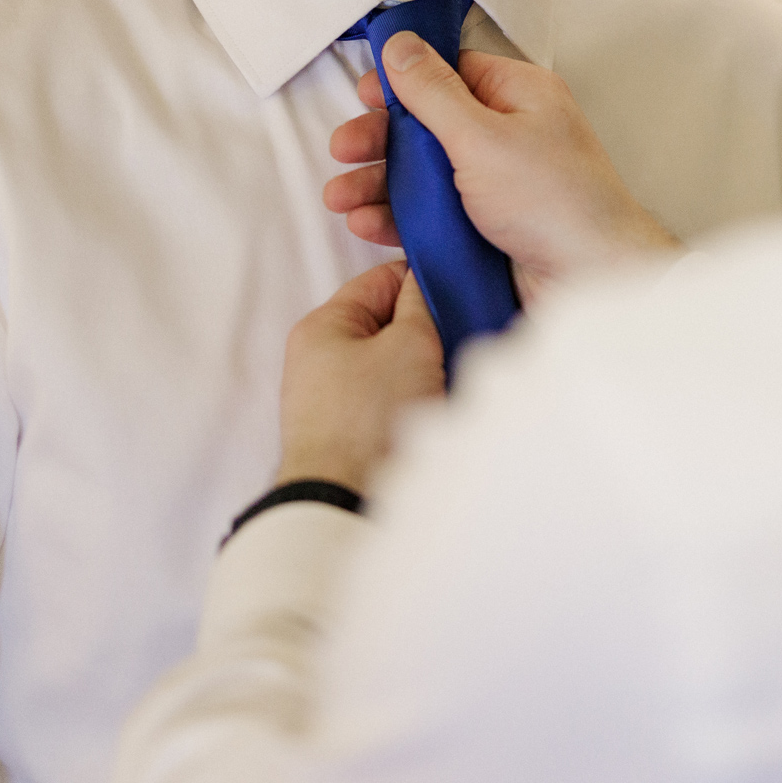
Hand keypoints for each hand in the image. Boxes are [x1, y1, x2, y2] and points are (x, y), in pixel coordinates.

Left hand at [275, 262, 443, 492]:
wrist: (343, 503)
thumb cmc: (369, 419)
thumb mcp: (409, 345)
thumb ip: (420, 304)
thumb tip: (423, 282)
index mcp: (322, 325)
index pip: (380, 280)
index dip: (424, 280)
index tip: (461, 289)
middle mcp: (318, 358)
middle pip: (385, 324)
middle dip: (426, 329)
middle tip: (463, 336)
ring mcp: (328, 398)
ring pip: (389, 364)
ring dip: (422, 367)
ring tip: (453, 374)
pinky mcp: (343, 433)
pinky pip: (385, 399)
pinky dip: (411, 398)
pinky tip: (437, 406)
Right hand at [324, 35, 680, 306]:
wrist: (589, 282)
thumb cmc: (552, 201)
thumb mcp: (482, 136)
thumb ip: (433, 92)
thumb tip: (401, 43)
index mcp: (518, 96)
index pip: (452, 72)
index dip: (404, 82)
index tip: (363, 94)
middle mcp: (509, 135)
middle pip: (428, 125)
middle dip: (379, 139)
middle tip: (342, 151)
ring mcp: (496, 184)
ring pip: (424, 173)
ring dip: (377, 183)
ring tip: (339, 200)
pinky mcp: (485, 227)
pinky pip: (432, 214)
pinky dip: (397, 217)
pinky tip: (365, 224)